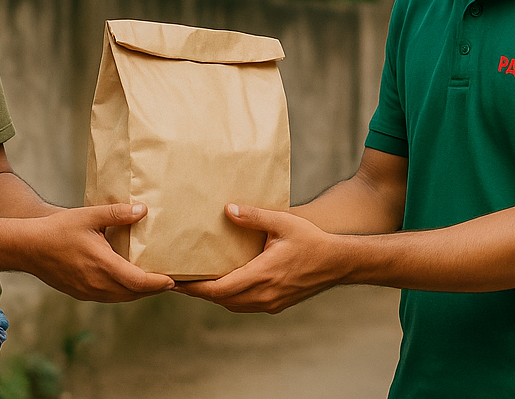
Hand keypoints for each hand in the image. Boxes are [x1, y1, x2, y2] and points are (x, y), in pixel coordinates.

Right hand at [26, 203, 174, 302]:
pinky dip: (123, 292)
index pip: (138, 282)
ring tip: (153, 282)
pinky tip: (127, 282)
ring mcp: (88, 291)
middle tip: (170, 281)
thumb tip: (143, 210)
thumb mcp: (89, 216)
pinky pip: (108, 297)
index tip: (173, 280)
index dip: (158, 283)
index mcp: (102, 265)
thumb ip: (117, 213)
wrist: (27, 248)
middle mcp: (97, 284)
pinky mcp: (80, 293)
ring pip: (121, 298)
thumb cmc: (58, 229)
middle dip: (153, 289)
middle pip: (133, 293)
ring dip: (138, 292)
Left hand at [175, 204, 343, 313]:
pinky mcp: (276, 304)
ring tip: (195, 282)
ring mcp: (271, 303)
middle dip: (198, 292)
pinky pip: (245, 304)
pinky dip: (229, 297)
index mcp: (262, 275)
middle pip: (221, 299)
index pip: (219, 289)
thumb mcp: (283, 223)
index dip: (194, 288)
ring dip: (213, 295)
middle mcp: (264, 295)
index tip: (175, 281)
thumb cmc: (311, 240)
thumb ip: (254, 217)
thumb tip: (228, 209)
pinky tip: (223, 284)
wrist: (339, 263)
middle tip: (176, 280)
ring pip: (233, 304)